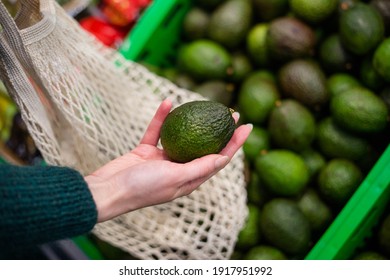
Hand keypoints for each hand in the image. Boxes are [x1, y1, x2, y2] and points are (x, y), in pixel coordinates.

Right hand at [85, 99, 251, 221]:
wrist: (108, 190)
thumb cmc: (142, 188)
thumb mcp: (175, 178)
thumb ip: (199, 167)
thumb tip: (224, 158)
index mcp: (189, 179)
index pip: (219, 159)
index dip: (234, 143)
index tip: (247, 126)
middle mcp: (179, 169)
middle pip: (205, 146)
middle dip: (220, 130)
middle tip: (231, 111)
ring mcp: (163, 160)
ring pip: (182, 136)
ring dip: (193, 121)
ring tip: (207, 104)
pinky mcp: (146, 151)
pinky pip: (157, 131)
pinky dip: (161, 118)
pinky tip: (167, 102)